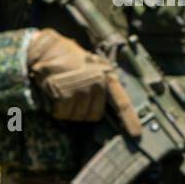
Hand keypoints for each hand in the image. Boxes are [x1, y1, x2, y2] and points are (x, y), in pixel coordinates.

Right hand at [27, 29, 141, 134]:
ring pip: (77, 116)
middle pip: (94, 115)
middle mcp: (97, 84)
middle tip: (73, 95)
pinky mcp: (65, 95)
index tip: (136, 134)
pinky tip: (55, 93)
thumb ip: (102, 84)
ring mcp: (81, 90)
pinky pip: (62, 114)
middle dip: (83, 110)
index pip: (122, 103)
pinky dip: (56, 108)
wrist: (48, 49)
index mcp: (107, 77)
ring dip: (68, 110)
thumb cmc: (70, 58)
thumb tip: (108, 108)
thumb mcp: (93, 67)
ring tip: (63, 91)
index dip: (130, 120)